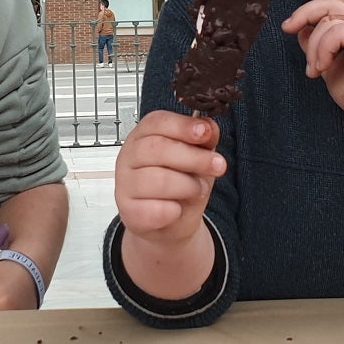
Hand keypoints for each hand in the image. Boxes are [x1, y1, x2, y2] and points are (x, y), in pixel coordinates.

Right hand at [115, 110, 223, 248]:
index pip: (157, 122)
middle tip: (218, 165)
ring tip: (197, 190)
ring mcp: (125, 184)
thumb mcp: (198, 157)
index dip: (182, 126)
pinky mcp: (128, 212)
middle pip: (157, 148)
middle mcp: (129, 157)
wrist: (172, 222)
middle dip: (194, 157)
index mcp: (143, 135)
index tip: (205, 132)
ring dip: (188, 186)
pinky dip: (174, 211)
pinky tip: (176, 209)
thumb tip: (209, 127)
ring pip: (158, 179)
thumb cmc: (181, 184)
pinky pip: (155, 209)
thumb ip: (203, 141)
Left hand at [281, 0, 343, 127]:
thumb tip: (301, 31)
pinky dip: (322, 50)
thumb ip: (319, 48)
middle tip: (287, 29)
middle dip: (303, 14)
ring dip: (313, 47)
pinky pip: (336, 32)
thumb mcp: (330, 68)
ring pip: (327, 20)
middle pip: (328, 4)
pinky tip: (323, 68)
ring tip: (315, 70)